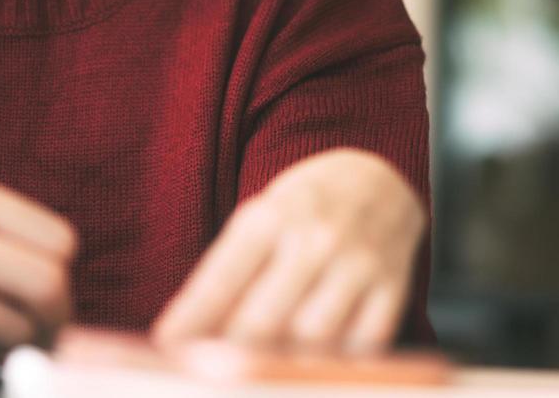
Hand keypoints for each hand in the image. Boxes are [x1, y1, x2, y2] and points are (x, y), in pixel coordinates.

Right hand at [0, 168, 77, 360]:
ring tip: (20, 335)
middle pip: (46, 284)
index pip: (57, 239)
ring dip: (28, 339)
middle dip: (61, 310)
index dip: (64, 265)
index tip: (54, 275)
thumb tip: (68, 271)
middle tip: (56, 321)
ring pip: (17, 327)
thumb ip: (6, 223)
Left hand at [152, 148, 425, 351]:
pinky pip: (361, 349)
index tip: (167, 352)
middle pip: (263, 322)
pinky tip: (310, 370)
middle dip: (230, 359)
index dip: (190, 325)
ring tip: (260, 377)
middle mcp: (315, 238)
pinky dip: (333, 368)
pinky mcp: (392, 288)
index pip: (220, 281)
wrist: (377, 181)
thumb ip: (224, 277)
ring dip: (281, 369)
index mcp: (270, 217)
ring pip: (312, 341)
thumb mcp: (257, 223)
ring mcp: (358, 264)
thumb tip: (181, 340)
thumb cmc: (302, 210)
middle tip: (210, 377)